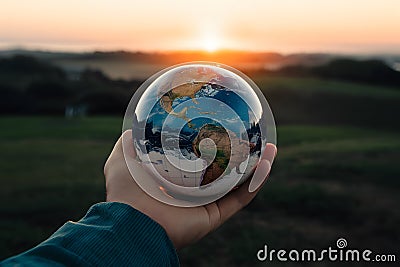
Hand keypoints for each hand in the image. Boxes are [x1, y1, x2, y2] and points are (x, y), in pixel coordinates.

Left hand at [104, 130, 276, 249]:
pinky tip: (267, 161)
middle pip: (223, 170)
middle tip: (252, 135)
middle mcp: (194, 190)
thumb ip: (128, 142)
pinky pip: (241, 198)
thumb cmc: (126, 190)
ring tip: (269, 145)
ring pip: (238, 183)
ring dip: (257, 165)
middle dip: (240, 154)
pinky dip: (257, 181)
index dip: (213, 143)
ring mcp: (206, 203)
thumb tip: (134, 126)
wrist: (132, 222)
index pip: (200, 158)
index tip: (224, 125)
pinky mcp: (215, 215)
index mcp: (177, 177)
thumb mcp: (121, 158)